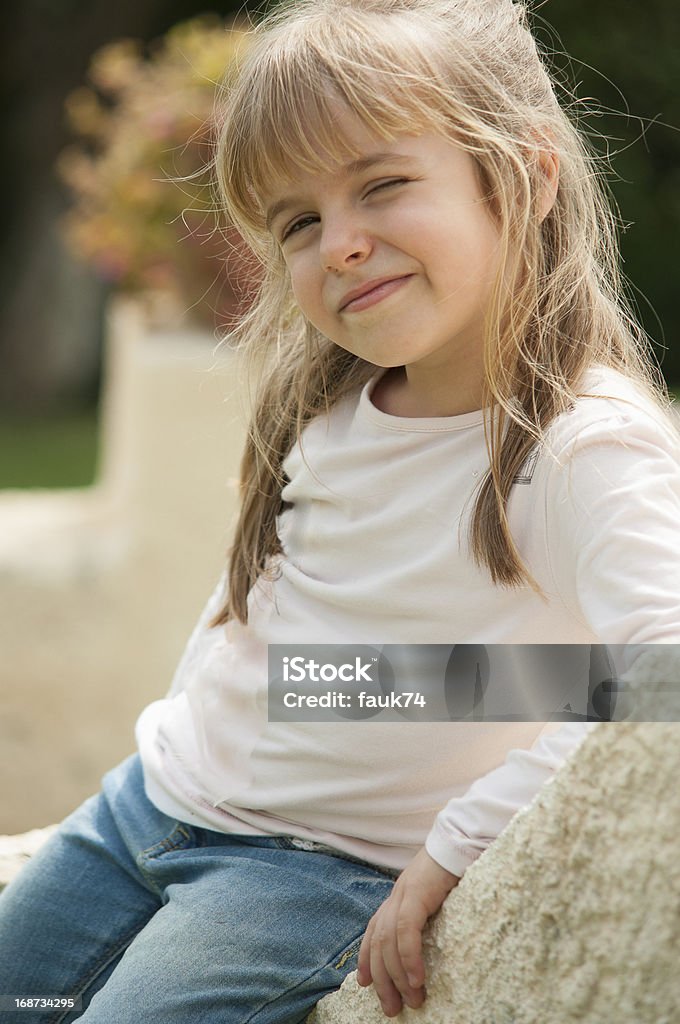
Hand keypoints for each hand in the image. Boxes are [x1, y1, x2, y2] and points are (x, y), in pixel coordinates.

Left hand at [357, 847, 459, 1016]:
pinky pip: (406, 930)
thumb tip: (431, 942)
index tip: (366, 983)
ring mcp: (404, 892)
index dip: (367, 958)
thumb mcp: (439, 896)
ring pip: (389, 940)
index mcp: (401, 896)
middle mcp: (397, 895)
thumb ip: (427, 914)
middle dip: (382, 979)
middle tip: (392, 1008)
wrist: (462, 837)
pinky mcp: (416, 892)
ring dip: (398, 976)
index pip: (375, 930)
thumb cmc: (456, 867)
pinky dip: (408, 957)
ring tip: (412, 1000)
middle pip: (378, 942)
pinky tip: (416, 978)